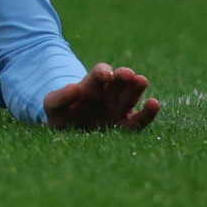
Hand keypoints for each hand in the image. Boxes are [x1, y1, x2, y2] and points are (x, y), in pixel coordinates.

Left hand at [43, 62, 159, 131]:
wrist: (66, 133)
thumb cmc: (60, 115)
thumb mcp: (52, 105)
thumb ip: (60, 97)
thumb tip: (75, 88)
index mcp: (92, 86)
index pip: (100, 74)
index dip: (103, 72)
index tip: (106, 76)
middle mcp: (108, 94)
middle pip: (120, 81)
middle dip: (124, 75)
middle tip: (128, 74)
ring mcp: (119, 108)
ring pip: (131, 95)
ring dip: (136, 87)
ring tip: (141, 81)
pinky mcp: (125, 126)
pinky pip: (139, 120)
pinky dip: (148, 112)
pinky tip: (154, 104)